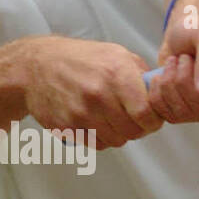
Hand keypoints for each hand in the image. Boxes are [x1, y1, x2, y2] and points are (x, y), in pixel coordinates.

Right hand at [21, 36, 163, 150]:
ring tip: (111, 118)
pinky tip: (95, 122)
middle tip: (132, 118)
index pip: (147, 113)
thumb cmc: (79, 59)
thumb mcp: (114, 53)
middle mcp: (99, 94)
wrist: (36, 66)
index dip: (154, 119)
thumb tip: (162, 92)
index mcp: (116, 73)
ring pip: (116, 140)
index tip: (151, 116)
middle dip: (137, 128)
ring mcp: (81, 112)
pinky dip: (100, 138)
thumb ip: (140, 74)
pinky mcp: (68, 127)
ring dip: (119, 133)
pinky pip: (96, 144)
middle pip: (133, 131)